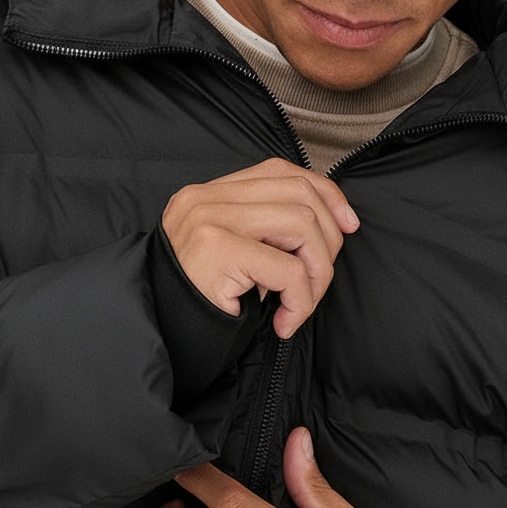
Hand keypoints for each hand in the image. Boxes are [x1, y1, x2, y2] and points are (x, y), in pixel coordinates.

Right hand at [162, 157, 359, 339]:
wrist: (159, 336)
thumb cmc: (199, 303)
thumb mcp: (233, 255)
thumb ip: (265, 230)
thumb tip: (333, 224)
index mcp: (208, 193)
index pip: (280, 171)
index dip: (325, 193)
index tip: (347, 224)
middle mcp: (205, 198)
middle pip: (299, 192)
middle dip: (327, 240)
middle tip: (316, 282)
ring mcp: (209, 220)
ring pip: (302, 224)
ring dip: (317, 273)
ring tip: (299, 304)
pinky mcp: (218, 250)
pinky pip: (288, 269)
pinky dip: (301, 300)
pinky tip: (285, 322)